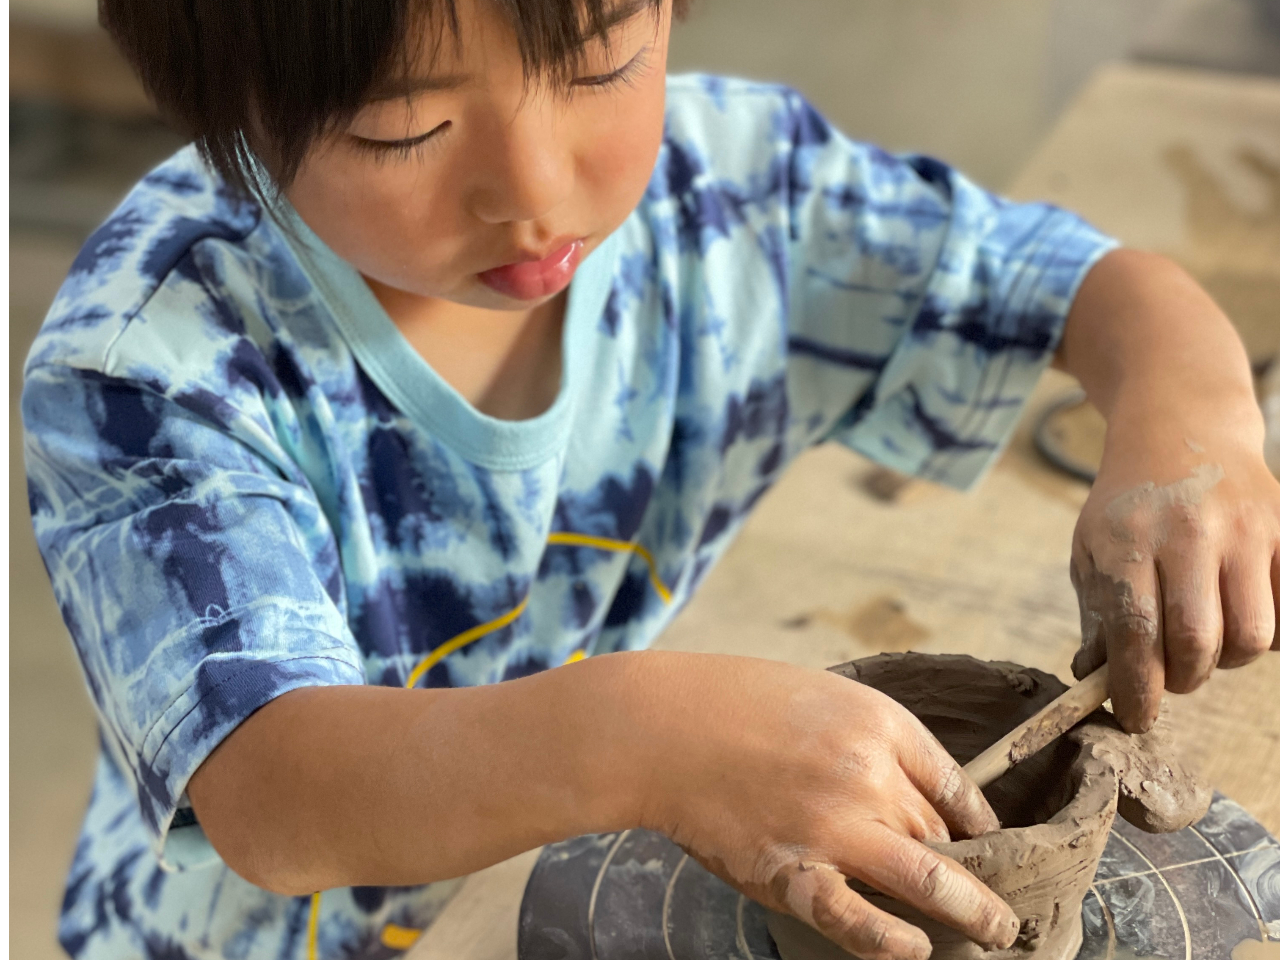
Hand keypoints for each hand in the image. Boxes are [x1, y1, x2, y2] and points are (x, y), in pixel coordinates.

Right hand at [630, 654, 1018, 959]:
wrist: (658, 727)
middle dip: (979, 870)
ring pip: (930, 881)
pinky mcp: (791, 871)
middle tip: (1000, 896)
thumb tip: (908, 796)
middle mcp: (867, 774)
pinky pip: (858, 920)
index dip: (983, 823)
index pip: (957, 785)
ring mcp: (832, 826)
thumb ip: (868, 742)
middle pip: (944, 834)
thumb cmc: (732, 702)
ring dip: (975, 913)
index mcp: (879, 724)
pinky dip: (894, 942)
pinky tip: (916, 949)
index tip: (990, 844)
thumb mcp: (819, 696)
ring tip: (999, 932)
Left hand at [1071, 409, 1279, 731]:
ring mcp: (1246, 528)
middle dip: (1184, 678)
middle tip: (1173, 675)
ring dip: (1227, 659)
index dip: (1137, 689)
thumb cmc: (1129, 505)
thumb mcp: (1091, 550)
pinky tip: (1237, 612)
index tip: (1136, 717)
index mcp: (1129, 537)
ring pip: (1253, 636)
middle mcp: (1190, 530)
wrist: (1181, 432)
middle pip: (1199, 641)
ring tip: (1205, 639)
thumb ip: (1096, 616)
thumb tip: (1099, 683)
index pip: (1135, 633)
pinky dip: (1268, 631)